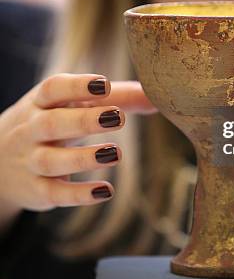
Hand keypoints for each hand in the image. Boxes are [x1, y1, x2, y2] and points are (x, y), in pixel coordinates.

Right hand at [0, 74, 156, 217]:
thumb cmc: (51, 121)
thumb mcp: (74, 105)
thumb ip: (117, 98)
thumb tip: (156, 97)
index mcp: (40, 102)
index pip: (53, 88)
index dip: (78, 86)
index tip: (104, 84)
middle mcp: (31, 129)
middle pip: (52, 123)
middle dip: (84, 120)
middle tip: (118, 117)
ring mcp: (30, 161)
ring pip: (51, 160)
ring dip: (83, 158)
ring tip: (115, 154)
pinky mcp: (36, 191)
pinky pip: (54, 193)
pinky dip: (79, 194)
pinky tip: (105, 191)